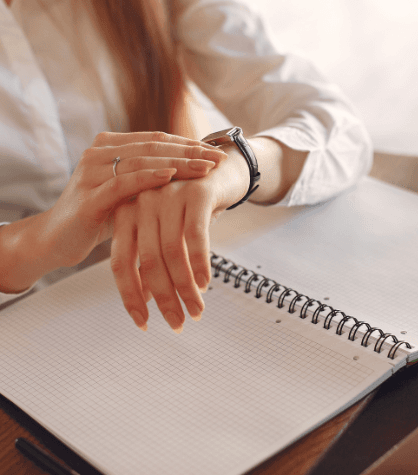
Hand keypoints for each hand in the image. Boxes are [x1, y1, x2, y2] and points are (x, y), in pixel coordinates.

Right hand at [42, 131, 226, 269]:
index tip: (216, 153)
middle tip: (219, 159)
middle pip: (154, 146)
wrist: (56, 239)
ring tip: (205, 168)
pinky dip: (149, 178)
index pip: (157, 140)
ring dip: (178, 163)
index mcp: (110, 147)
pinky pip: (124, 183)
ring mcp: (92, 171)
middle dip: (190, 152)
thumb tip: (191, 172)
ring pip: (142, 161)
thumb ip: (149, 178)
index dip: (188, 145)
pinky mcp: (90, 195)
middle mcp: (100, 152)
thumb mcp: (127, 192)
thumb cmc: (98, 216)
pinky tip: (172, 176)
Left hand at [110, 145, 248, 331]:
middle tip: (177, 323)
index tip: (143, 323)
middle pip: (146, 261)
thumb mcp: (167, 230)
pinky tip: (205, 284)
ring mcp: (168, 195)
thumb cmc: (190, 206)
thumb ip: (153, 258)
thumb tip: (146, 297)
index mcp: (127, 213)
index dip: (130, 296)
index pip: (120, 262)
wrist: (220, 170)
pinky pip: (195, 236)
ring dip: (184, 287)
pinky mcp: (195, 193)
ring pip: (172, 252)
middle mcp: (142, 202)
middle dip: (163, 298)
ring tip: (195, 310)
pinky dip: (200, 264)